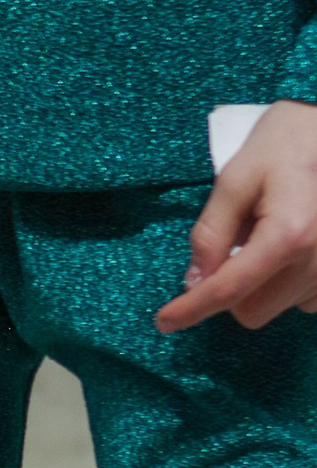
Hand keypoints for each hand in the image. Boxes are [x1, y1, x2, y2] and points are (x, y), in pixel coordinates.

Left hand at [158, 100, 316, 329]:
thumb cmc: (283, 146)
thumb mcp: (236, 179)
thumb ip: (212, 232)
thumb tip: (193, 280)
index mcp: (288, 235)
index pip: (230, 288)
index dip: (193, 308)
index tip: (165, 322)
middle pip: (253, 310)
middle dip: (228, 291)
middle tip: (227, 246)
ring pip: (277, 307)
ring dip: (259, 284)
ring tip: (266, 232)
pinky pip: (303, 300)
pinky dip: (285, 283)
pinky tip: (287, 245)